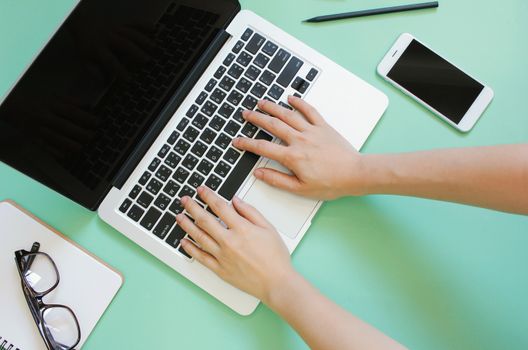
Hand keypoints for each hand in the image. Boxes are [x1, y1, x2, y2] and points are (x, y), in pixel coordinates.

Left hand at [177, 186, 294, 302]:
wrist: (276, 283)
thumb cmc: (275, 258)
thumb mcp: (268, 228)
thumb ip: (250, 212)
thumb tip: (236, 201)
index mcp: (241, 229)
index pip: (220, 207)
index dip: (208, 196)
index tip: (201, 190)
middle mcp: (229, 242)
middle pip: (205, 220)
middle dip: (192, 207)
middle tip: (184, 200)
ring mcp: (222, 256)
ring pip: (199, 237)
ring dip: (187, 225)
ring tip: (179, 217)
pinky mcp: (220, 270)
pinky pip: (200, 257)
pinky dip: (190, 249)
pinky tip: (184, 242)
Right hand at [233, 96, 366, 199]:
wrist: (355, 174)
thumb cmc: (332, 183)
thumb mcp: (300, 189)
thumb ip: (277, 180)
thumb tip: (259, 173)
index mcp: (292, 157)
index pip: (263, 147)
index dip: (247, 144)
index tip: (237, 142)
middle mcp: (300, 140)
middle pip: (272, 125)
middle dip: (256, 118)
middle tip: (246, 114)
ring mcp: (312, 131)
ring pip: (288, 115)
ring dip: (273, 107)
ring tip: (261, 103)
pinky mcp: (324, 127)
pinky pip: (310, 110)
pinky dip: (300, 102)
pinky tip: (291, 98)